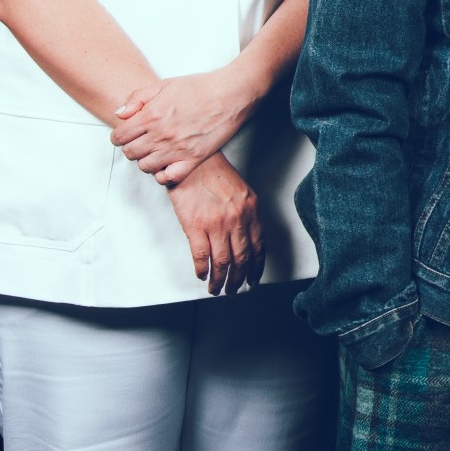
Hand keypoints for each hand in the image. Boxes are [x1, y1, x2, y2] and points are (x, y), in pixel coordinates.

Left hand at [111, 64, 263, 184]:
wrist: (231, 93)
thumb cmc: (200, 87)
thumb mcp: (165, 84)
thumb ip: (137, 98)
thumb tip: (120, 114)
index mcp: (151, 115)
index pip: (119, 137)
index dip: (120, 135)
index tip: (126, 134)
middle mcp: (160, 135)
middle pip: (130, 153)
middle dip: (131, 147)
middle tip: (141, 141)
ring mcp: (176, 149)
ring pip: (145, 166)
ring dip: (146, 159)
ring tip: (155, 151)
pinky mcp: (193, 159)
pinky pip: (167, 177)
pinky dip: (163, 174)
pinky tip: (167, 164)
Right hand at [166, 155, 263, 294]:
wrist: (190, 161)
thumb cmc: (212, 173)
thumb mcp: (240, 191)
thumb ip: (245, 214)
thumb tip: (246, 237)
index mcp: (251, 209)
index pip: (259, 245)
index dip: (257, 266)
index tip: (254, 278)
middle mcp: (237, 219)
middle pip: (243, 258)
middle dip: (240, 278)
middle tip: (234, 289)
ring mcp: (216, 224)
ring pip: (223, 262)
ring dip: (220, 280)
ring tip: (217, 289)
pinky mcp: (195, 226)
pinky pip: (202, 256)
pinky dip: (203, 270)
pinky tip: (202, 275)